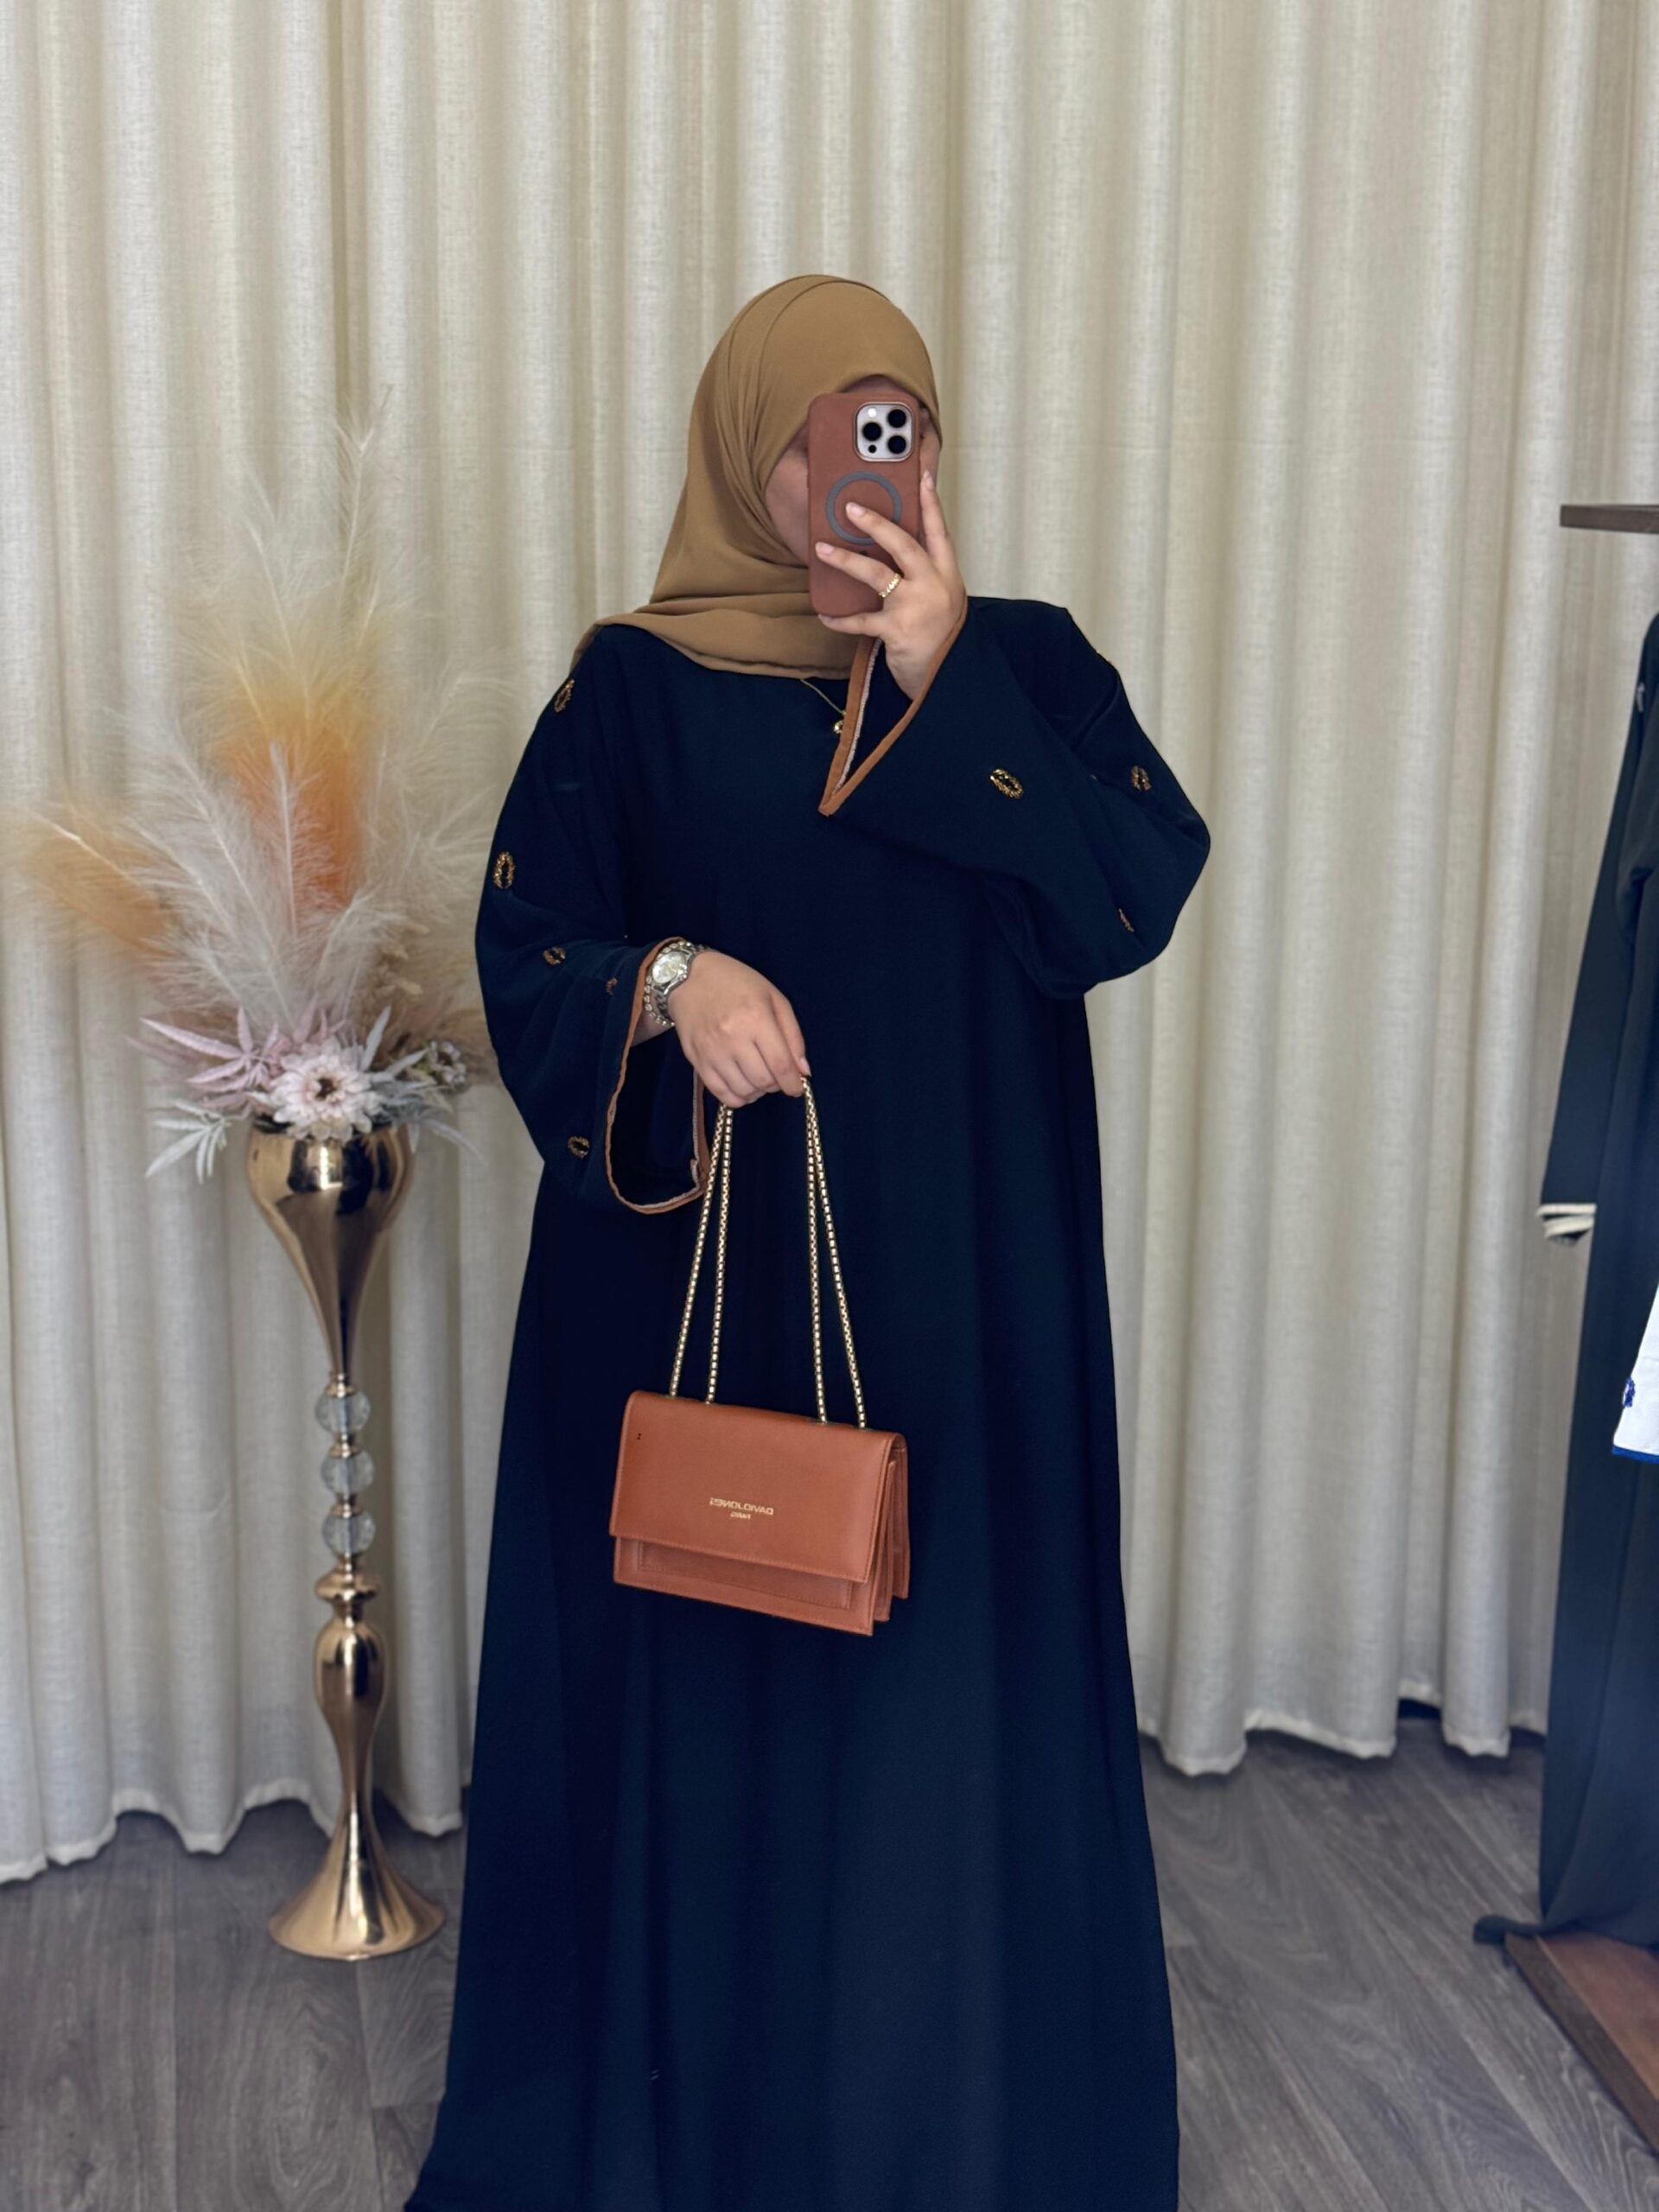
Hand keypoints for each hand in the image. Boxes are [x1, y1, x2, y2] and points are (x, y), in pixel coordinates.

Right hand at [636, 949, 809, 1107]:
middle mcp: (733, 1037)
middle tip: (776, 1076)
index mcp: (756, 1018)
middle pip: (763, 1081)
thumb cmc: (737, 983)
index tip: (796, 1088)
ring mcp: (712, 1051)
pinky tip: (743, 1087)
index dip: (793, 1084)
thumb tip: (802, 1071)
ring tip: (759, 1078)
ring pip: (743, 1090)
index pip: (780, 1065)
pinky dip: (737, 1098)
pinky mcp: (696, 1061)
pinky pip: (720, 1093)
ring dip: (758, 1091)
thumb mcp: (773, 998)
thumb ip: (792, 1035)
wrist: (689, 978)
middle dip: (776, 1085)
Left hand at [813, 466, 966, 697]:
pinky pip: (861, 619)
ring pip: (876, 573)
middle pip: (904, 543)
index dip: (931, 503)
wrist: (948, 677)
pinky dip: (841, 618)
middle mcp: (934, 585)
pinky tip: (826, 615)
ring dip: (846, 559)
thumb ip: (924, 577)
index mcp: (947, 574)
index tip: (923, 475)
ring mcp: (916, 606)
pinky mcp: (897, 629)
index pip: (939, 531)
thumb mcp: (943, 600)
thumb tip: (891, 553)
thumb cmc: (942, 638)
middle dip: (876, 523)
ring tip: (822, 549)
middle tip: (851, 508)